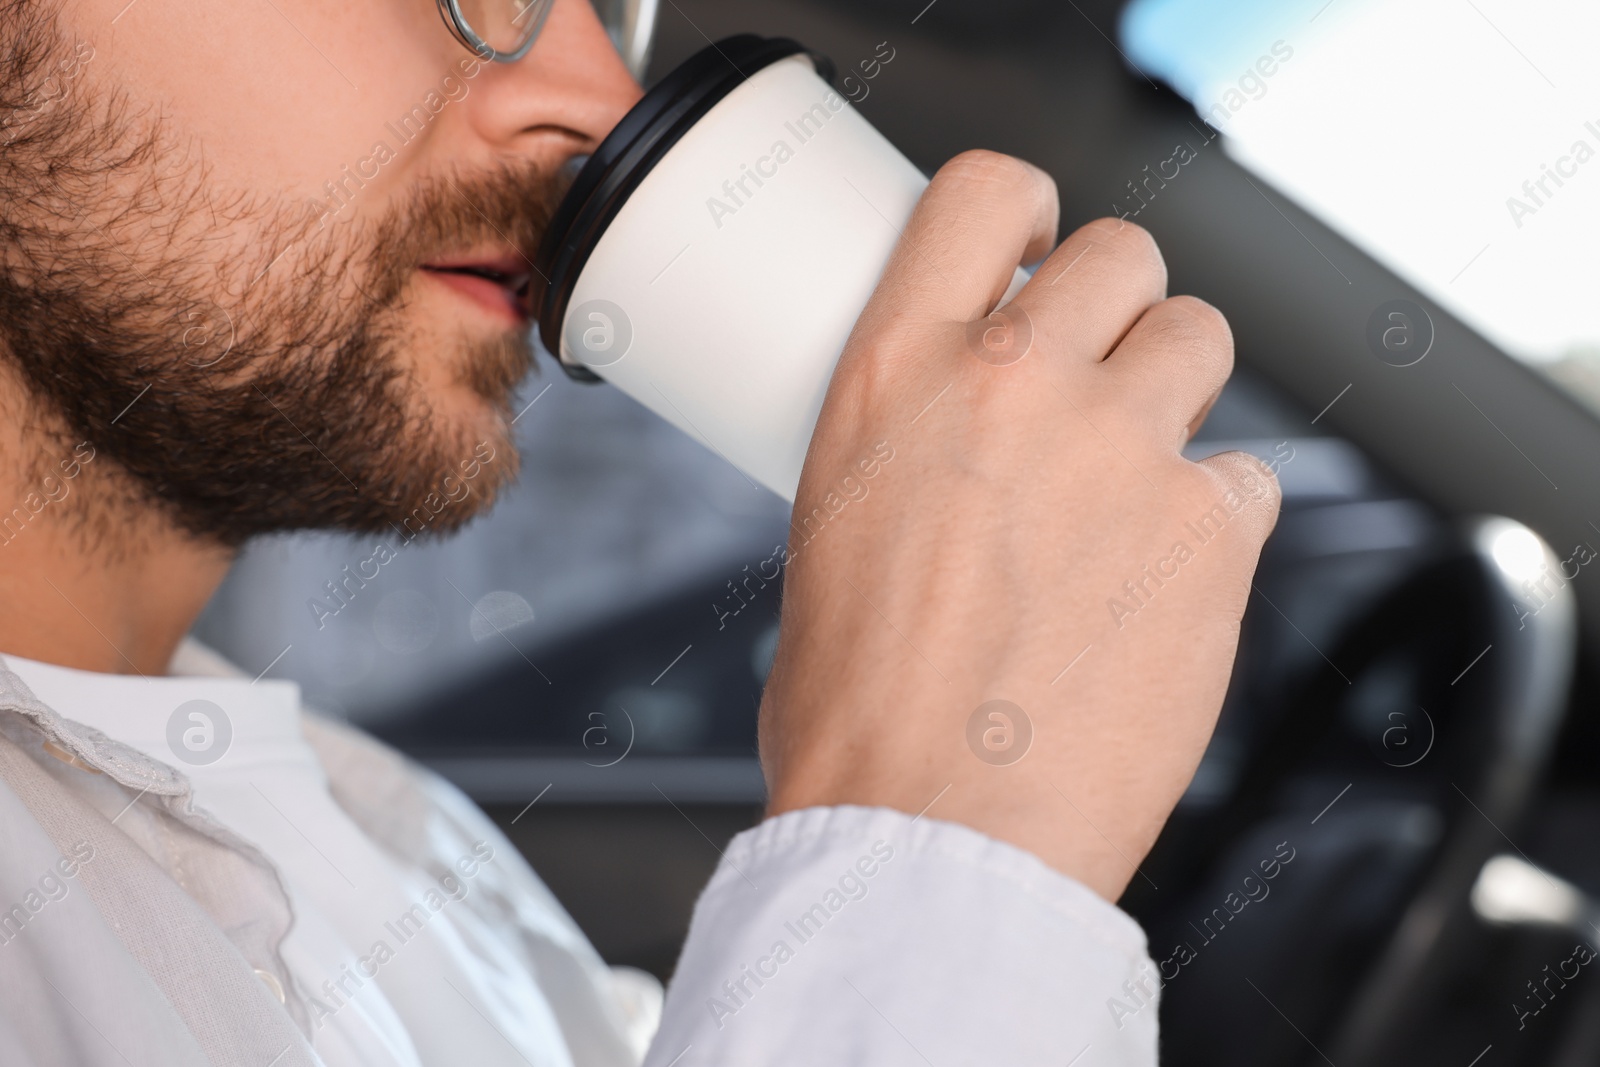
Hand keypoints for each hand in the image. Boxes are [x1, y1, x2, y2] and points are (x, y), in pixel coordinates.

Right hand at [760, 150, 1280, 901]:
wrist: (932, 834)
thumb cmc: (857, 711)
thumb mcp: (830, 528)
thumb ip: (907, 445)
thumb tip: (951, 438)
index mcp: (899, 373)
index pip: (985, 191)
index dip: (1028, 202)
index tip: (1038, 239)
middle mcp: (1016, 386)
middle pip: (1122, 254)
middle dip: (1118, 302)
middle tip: (1098, 369)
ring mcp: (1124, 452)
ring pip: (1201, 338)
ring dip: (1176, 386)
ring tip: (1137, 469)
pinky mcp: (1209, 535)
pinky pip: (1248, 477)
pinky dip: (1218, 514)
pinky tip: (1166, 575)